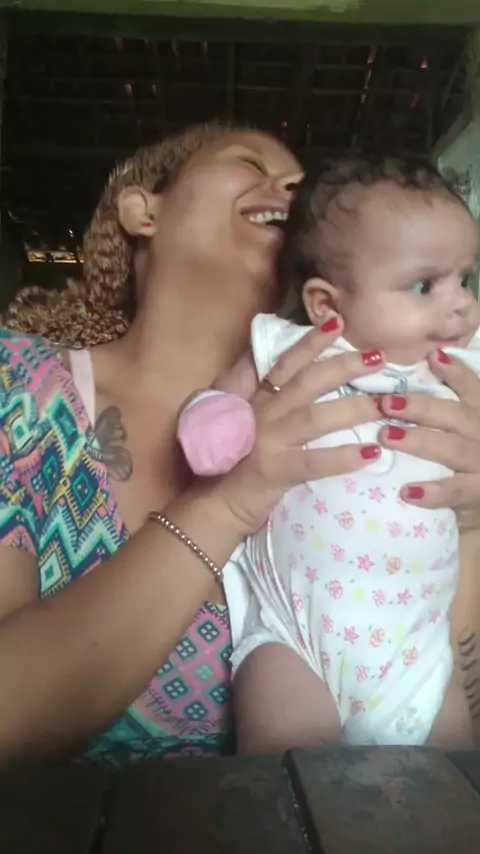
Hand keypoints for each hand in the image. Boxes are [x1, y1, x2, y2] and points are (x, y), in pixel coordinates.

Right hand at [215, 318, 383, 535]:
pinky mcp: (275, 470)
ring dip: (355, 408)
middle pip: (309, 381)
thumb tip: (269, 362)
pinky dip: (344, 457)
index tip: (338, 322)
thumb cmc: (227, 461)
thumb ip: (250, 390)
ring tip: (386, 405)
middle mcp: (262, 412)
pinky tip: (372, 454)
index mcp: (256, 398)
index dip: (311, 340)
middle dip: (346, 366)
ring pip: (317, 417)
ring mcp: (268, 440)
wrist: (213, 503)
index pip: (285, 362)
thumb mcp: (234, 417)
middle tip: (380, 357)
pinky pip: (314, 461)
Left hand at [378, 349, 479, 525]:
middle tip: (386, 403)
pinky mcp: (478, 495)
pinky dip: (433, 492)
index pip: (473, 389)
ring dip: (420, 441)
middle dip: (422, 407)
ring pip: (452, 449)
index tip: (433, 355)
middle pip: (457, 416)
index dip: (456, 372)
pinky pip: (455, 491)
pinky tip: (407, 491)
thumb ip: (442, 409)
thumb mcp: (463, 430)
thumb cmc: (468, 462)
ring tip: (387, 436)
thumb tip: (410, 374)